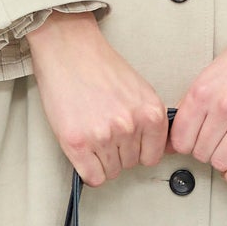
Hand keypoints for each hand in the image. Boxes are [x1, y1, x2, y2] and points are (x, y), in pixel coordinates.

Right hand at [25, 11, 169, 184]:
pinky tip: (84, 152)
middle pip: (130, 164)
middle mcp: (130, 126)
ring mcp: (104, 135)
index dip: (138, 151)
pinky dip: (88, 170)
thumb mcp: (139, 90)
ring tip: (91, 134)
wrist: (68, 49)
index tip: (128, 144)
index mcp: (151, 113)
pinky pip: (92, 176)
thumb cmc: (100, 66)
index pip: (152, 156)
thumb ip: (149, 119)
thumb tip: (158, 148)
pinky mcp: (77, 142)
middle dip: (118, 153)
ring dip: (101, 159)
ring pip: (111, 171)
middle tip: (103, 131)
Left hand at [168, 8, 226, 185]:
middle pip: (199, 153)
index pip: (180, 139)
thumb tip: (176, 134)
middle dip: (205, 152)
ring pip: (221, 163)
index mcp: (202, 92)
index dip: (184, 146)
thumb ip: (192, 104)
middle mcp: (223, 106)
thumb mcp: (210, 74)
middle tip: (216, 143)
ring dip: (223, 161)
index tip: (192, 143)